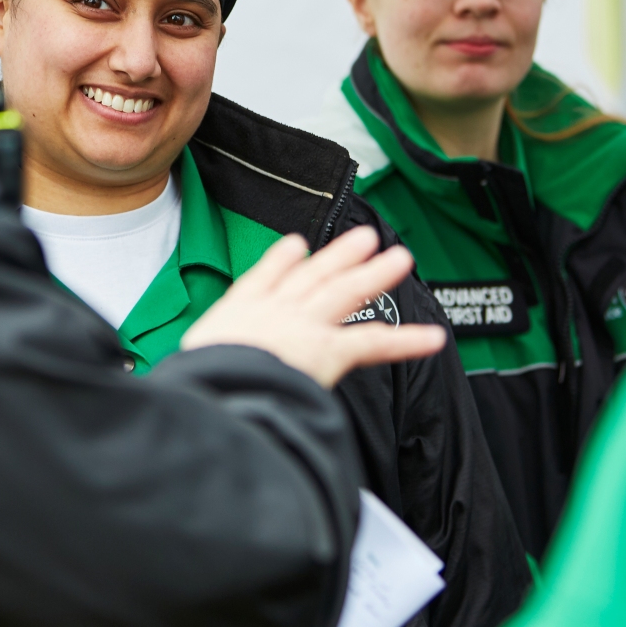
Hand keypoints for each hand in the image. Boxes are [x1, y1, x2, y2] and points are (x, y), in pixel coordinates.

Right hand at [181, 226, 448, 387]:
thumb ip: (205, 367)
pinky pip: (373, 343)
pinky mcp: (327, 350)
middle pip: (312, 275)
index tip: (296, 247)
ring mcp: (303, 326)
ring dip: (374, 274)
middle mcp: (273, 311)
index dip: (282, 261)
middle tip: (363, 238)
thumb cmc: (196, 383)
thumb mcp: (192, 368)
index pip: (262, 280)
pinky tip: (433, 339)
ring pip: (345, 292)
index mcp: (236, 315)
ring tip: (399, 259)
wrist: (211, 389)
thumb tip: (199, 384)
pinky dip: (406, 342)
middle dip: (339, 255)